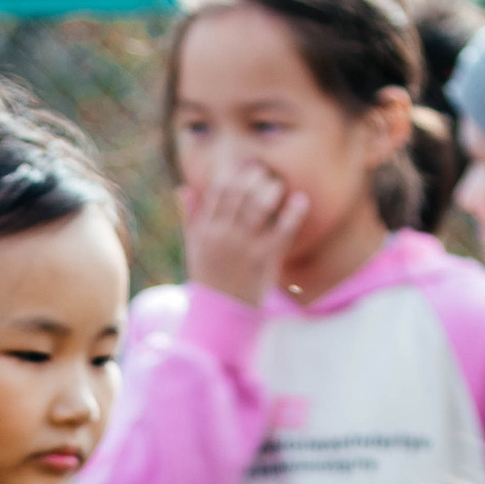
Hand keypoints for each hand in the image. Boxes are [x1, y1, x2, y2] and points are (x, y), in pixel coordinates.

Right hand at [179, 154, 312, 306]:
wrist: (219, 314)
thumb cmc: (208, 278)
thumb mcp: (193, 247)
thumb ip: (190, 217)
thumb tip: (183, 188)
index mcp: (206, 229)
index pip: (219, 189)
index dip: (234, 173)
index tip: (246, 169)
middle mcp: (223, 235)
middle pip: (240, 192)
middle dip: (255, 176)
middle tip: (266, 174)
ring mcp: (244, 247)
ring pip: (259, 206)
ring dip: (272, 189)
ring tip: (279, 185)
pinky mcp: (264, 260)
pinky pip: (282, 230)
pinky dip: (293, 213)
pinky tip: (300, 200)